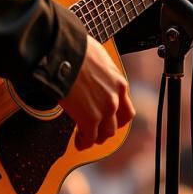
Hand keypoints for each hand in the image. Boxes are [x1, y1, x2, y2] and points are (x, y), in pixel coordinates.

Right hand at [58, 35, 133, 149]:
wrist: (66, 53)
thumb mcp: (99, 60)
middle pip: (116, 125)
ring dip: (95, 138)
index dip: (116, 120)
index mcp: (119, 83)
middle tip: (95, 132)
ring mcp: (104, 109)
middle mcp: (115, 98)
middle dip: (104, 131)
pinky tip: (78, 142)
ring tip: (84, 138)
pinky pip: (89, 138)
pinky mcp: (90, 118)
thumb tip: (93, 76)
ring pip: (105, 134)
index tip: (108, 122)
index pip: (126, 110)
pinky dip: (84, 143)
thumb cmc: (77, 50)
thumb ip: (101, 74)